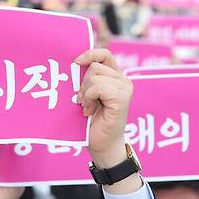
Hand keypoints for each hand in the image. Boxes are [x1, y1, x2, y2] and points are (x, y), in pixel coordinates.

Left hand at [76, 48, 132, 167]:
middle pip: (95, 66)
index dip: (90, 54)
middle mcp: (123, 80)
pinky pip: (99, 87)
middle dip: (82, 83)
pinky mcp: (123, 98)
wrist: (101, 145)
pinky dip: (89, 98)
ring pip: (95, 76)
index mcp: (115, 77)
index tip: (75, 62)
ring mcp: (125, 88)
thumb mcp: (86, 96)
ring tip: (87, 108)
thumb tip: (73, 64)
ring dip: (85, 93)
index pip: (104, 54)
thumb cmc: (91, 123)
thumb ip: (86, 80)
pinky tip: (89, 111)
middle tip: (82, 101)